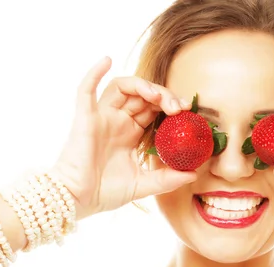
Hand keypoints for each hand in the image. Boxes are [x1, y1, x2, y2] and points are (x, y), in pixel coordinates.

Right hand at [50, 57, 196, 218]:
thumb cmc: (105, 192)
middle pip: (142, 95)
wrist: (79, 200)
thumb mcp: (144, 184)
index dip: (170, 104)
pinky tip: (106, 60)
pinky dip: (94, 72)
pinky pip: (86, 89)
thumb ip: (168, 179)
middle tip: (179, 106)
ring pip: (122, 87)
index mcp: (130, 133)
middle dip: (163, 95)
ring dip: (142, 85)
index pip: (153, 109)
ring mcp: (101, 117)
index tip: (188, 110)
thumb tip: (193, 174)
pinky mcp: (85, 117)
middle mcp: (117, 121)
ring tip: (158, 96)